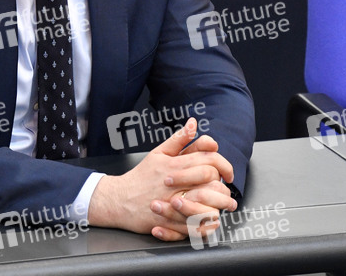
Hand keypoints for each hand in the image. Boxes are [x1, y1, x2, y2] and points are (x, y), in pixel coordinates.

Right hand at [87, 118, 237, 239]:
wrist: (119, 200)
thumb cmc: (140, 177)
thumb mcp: (157, 154)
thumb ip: (178, 140)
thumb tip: (193, 123)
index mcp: (173, 164)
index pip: (207, 158)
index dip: (222, 162)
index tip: (226, 171)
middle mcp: (175, 182)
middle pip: (209, 177)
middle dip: (222, 181)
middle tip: (226, 185)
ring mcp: (172, 201)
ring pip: (207, 200)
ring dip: (220, 201)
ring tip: (225, 202)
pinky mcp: (171, 220)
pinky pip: (196, 222)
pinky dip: (207, 220)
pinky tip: (212, 217)